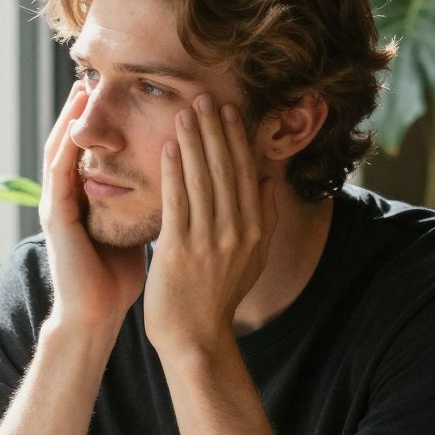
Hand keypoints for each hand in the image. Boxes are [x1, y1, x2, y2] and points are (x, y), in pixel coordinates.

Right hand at [39, 85, 145, 332]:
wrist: (96, 315)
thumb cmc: (117, 278)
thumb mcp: (136, 228)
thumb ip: (147, 204)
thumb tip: (179, 183)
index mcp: (85, 199)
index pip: (93, 150)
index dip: (103, 121)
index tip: (118, 92)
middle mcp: (67, 197)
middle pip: (72, 143)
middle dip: (80, 111)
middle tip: (92, 76)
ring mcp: (57, 207)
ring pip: (59, 152)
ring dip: (68, 121)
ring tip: (79, 90)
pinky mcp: (56, 220)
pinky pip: (58, 178)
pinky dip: (66, 151)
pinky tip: (75, 132)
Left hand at [143, 95, 277, 360]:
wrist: (195, 336)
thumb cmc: (217, 296)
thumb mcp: (253, 258)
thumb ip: (264, 218)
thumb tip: (267, 180)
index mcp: (254, 230)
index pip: (245, 173)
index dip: (236, 139)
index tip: (228, 110)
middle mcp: (236, 231)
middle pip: (226, 170)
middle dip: (215, 130)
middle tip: (205, 97)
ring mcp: (209, 240)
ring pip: (202, 180)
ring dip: (193, 142)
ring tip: (185, 112)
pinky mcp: (180, 250)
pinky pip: (178, 202)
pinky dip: (173, 172)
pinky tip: (167, 148)